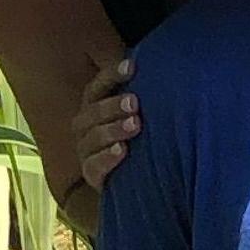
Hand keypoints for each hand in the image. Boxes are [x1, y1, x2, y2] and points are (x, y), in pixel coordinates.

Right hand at [74, 53, 139, 195]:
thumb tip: (164, 68)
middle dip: (113, 105)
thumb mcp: (137, 117)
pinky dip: (107, 158)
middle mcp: (85, 127)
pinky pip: (94, 166)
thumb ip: (140, 97)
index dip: (112, 75)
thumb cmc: (136, 141)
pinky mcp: (91, 175)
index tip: (132, 67)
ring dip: (114, 129)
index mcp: (94, 107)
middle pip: (93, 111)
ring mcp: (85, 151)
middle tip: (135, 102)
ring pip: (93, 138)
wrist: (130, 183)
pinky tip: (123, 151)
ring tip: (136, 124)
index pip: (98, 86)